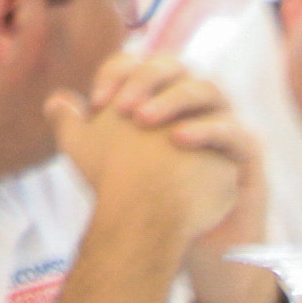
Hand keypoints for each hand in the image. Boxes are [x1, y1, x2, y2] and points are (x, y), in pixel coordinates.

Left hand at [80, 55, 280, 302]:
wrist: (173, 238)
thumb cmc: (135, 193)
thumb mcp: (97, 161)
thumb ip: (75, 129)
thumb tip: (57, 101)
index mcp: (156, 96)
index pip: (140, 64)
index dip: (117, 73)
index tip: (95, 101)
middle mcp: (191, 103)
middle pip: (175, 65)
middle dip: (146, 79)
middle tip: (121, 108)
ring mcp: (221, 122)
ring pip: (208, 87)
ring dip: (173, 98)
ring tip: (144, 120)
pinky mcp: (244, 151)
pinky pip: (233, 128)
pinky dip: (206, 128)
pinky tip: (178, 138)